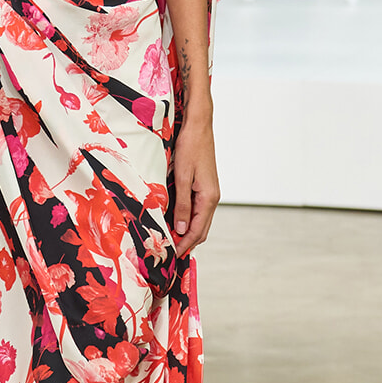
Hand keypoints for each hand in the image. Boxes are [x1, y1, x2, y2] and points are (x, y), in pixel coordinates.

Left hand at [172, 109, 219, 256]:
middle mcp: (212, 198)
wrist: (198, 126)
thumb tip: (182, 229)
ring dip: (187, 233)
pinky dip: (188, 220)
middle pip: (201, 230)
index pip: (198, 231)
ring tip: (170, 241)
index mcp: (209, 198)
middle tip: (169, 254)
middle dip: (187, 243)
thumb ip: (183, 204)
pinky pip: (197, 210)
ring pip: (200, 221)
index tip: (171, 256)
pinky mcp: (204, 186)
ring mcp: (209, 192)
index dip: (184, 245)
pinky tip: (175, 222)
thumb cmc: (190, 147)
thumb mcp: (182, 177)